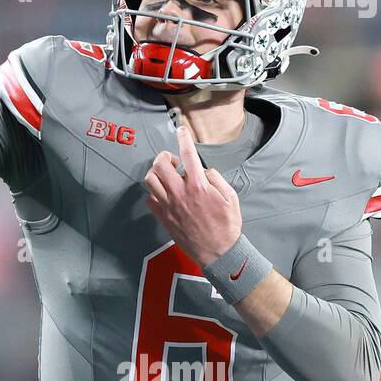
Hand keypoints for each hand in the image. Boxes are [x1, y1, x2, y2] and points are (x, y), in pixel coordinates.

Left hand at [142, 123, 242, 266]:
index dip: (183, 137)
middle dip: (164, 156)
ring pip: (150, 179)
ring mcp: (168, 205)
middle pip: (159, 164)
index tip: (180, 128)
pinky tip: (166, 193)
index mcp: (198, 185)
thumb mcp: (230, 197)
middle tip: (173, 161)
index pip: (187, 154)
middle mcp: (180, 192)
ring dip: (156, 172)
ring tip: (167, 175)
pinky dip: (155, 191)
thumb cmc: (227, 224)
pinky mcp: (162, 216)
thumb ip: (216, 178)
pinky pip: (150, 197)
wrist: (218, 252)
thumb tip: (202, 170)